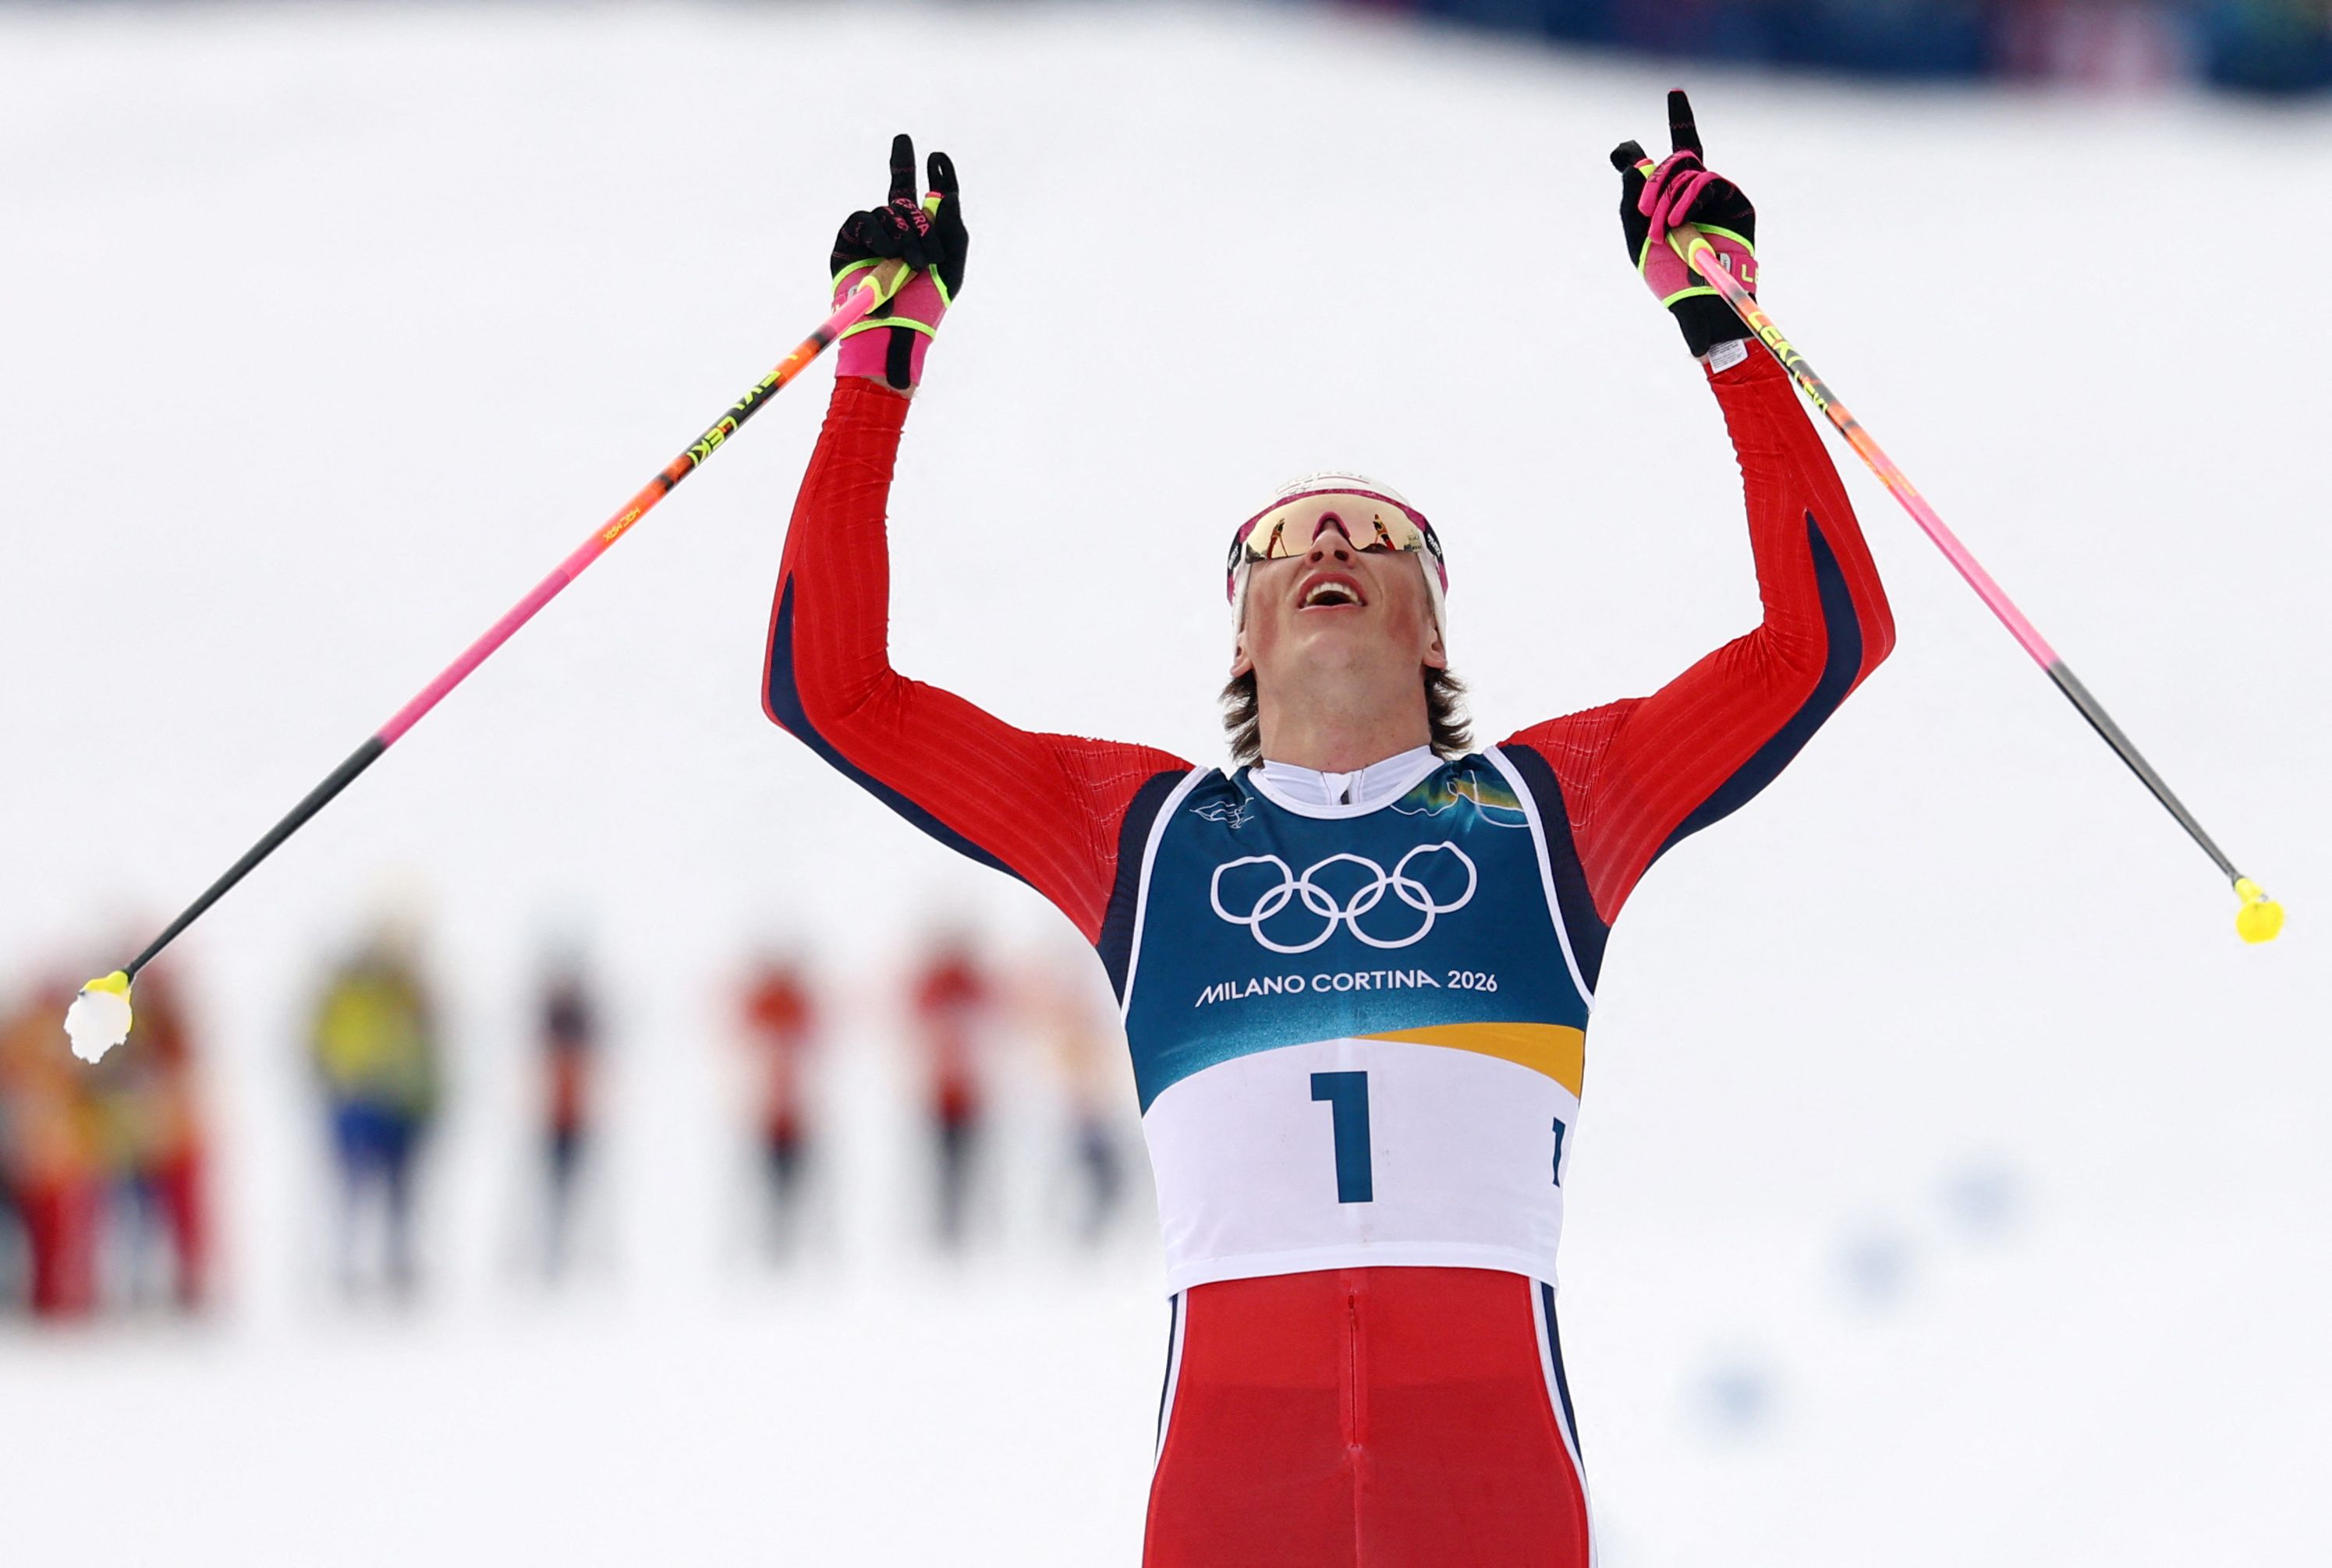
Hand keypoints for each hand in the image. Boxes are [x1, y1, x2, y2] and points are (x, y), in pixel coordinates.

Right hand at [831, 133, 967, 391]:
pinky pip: (863, 220)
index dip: (936, 177)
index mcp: (925, 238)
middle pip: (902, 193)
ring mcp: (872, 237)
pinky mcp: (848, 243)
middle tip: (907, 152)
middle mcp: (897, 234)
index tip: (938, 156)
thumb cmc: (925, 307)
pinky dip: (878, 231)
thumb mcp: (951, 269)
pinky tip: (889, 250)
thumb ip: (952, 230)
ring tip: (911, 262)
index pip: (930, 201)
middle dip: (906, 175)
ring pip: (888, 210)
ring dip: (904, 232)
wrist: (891, 330)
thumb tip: (945, 195)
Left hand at [1609, 91, 1755, 357]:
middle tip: (1644, 211)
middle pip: (1678, 157)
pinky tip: (1679, 221)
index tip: (1677, 90)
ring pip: (1688, 168)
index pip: (1673, 155)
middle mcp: (1695, 191)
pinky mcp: (1735, 201)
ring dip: (1669, 196)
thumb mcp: (1636, 234)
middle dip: (1655, 179)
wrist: (1700, 299)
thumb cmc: (1666, 274)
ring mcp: (1716, 194)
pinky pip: (1707, 181)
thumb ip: (1631, 196)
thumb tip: (1633, 157)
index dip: (1679, 120)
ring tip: (1663, 229)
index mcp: (1670, 197)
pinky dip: (1688, 197)